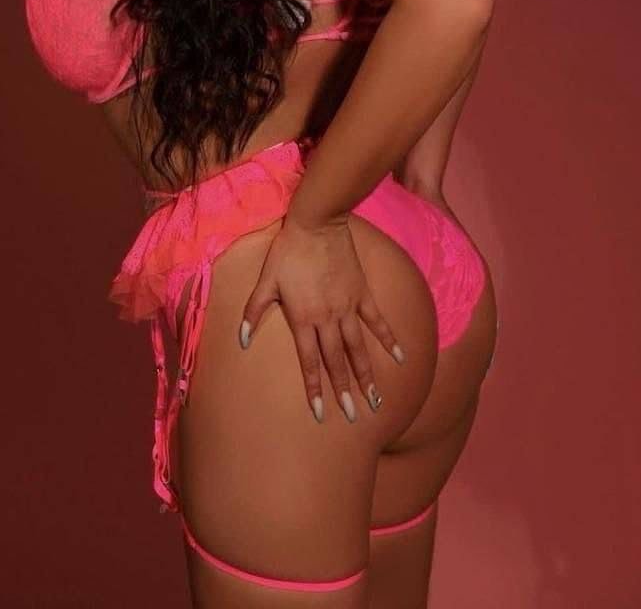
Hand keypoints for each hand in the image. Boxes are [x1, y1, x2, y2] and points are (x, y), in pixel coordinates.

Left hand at [239, 212, 405, 423]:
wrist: (317, 223)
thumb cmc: (287, 252)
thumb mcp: (266, 281)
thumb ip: (254, 312)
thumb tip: (240, 340)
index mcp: (303, 318)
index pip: (310, 362)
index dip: (315, 388)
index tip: (321, 414)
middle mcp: (328, 318)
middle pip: (337, 361)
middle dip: (344, 391)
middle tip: (354, 416)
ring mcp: (348, 307)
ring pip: (359, 347)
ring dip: (367, 374)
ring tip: (375, 399)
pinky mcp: (362, 293)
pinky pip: (377, 321)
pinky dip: (388, 339)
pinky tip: (400, 358)